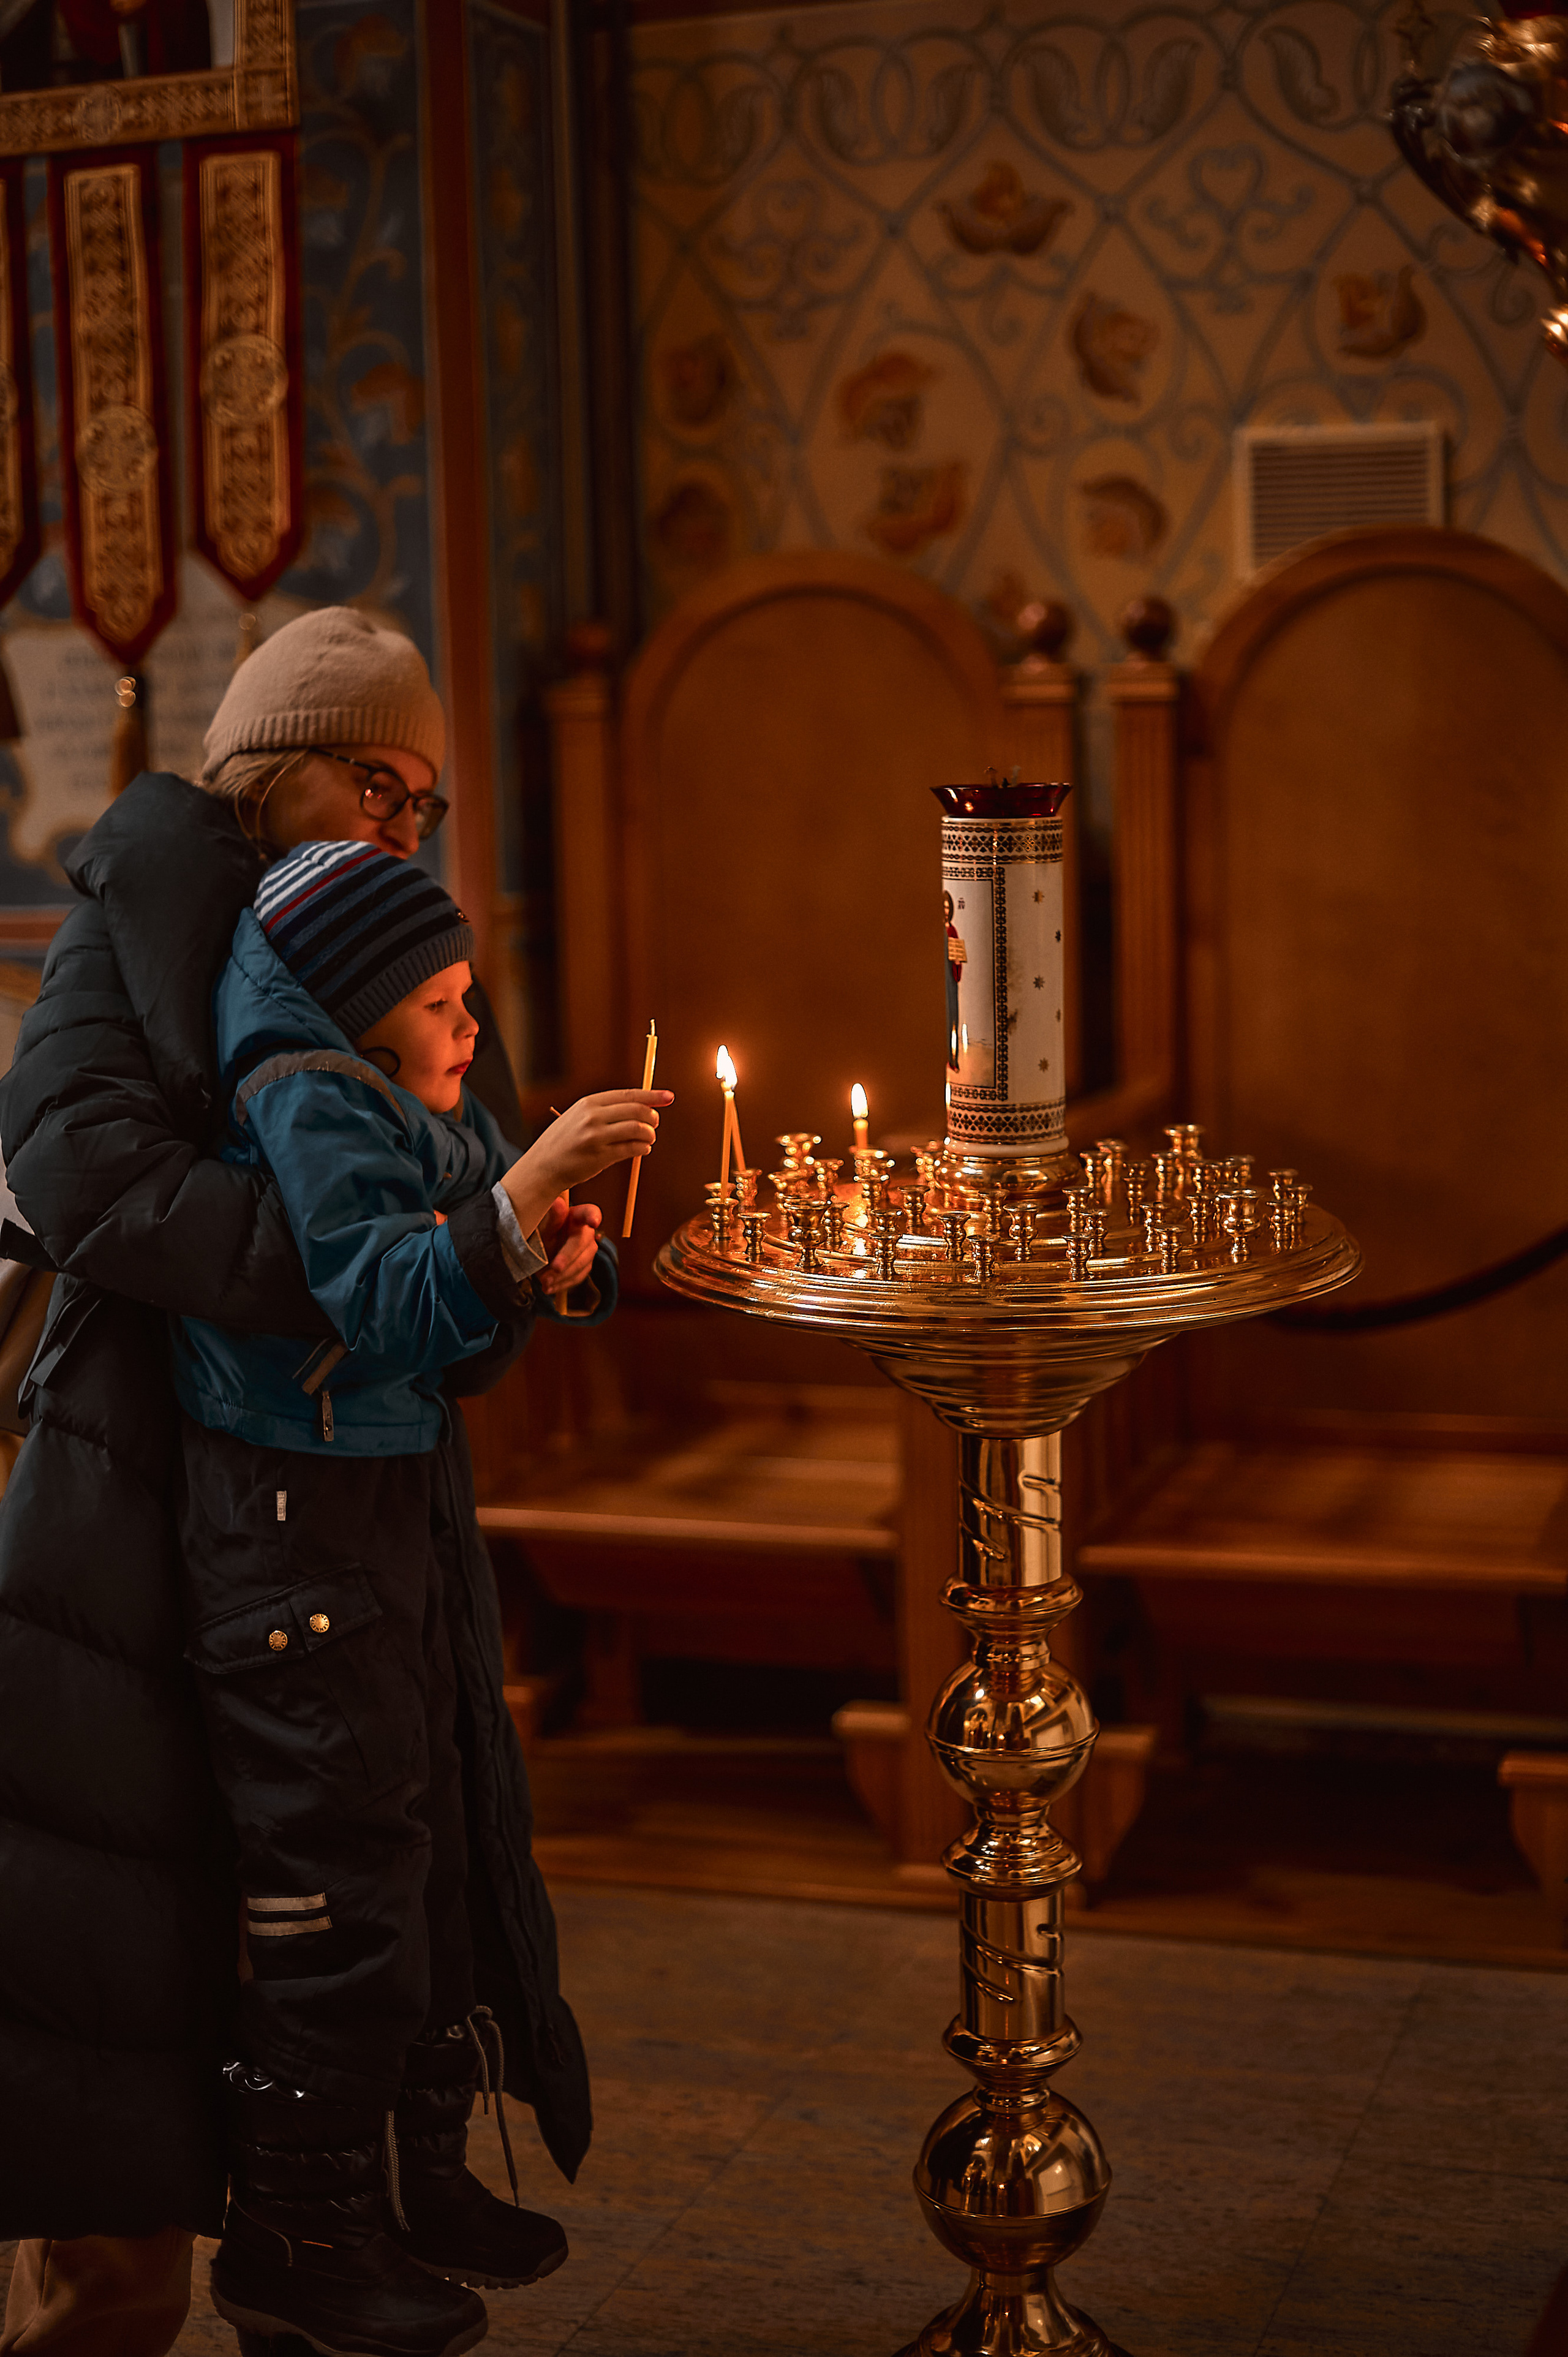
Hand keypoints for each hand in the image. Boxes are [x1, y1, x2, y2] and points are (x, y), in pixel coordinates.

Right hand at [501, 1088, 672, 1239]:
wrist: (543, 1166)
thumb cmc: (564, 1142)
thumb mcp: (578, 1116)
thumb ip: (605, 1110)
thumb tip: (640, 1106)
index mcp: (588, 1103)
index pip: (628, 1094)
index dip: (652, 1095)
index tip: (669, 1096)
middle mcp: (592, 1117)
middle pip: (637, 1110)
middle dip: (652, 1117)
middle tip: (655, 1123)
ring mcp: (596, 1137)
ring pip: (638, 1129)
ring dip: (650, 1134)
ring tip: (649, 1139)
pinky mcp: (600, 1156)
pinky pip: (632, 1149)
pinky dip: (643, 1148)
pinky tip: (642, 1149)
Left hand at [538, 1197, 600, 1296]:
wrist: (538, 1251)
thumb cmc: (542, 1232)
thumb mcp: (543, 1226)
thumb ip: (552, 1218)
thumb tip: (557, 1203)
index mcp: (576, 1216)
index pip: (590, 1212)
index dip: (593, 1216)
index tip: (593, 1222)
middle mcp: (586, 1232)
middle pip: (583, 1244)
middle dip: (568, 1257)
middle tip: (554, 1268)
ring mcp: (588, 1250)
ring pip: (582, 1263)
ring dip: (563, 1275)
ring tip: (545, 1281)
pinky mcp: (585, 1266)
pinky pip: (578, 1277)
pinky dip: (563, 1283)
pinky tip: (549, 1287)